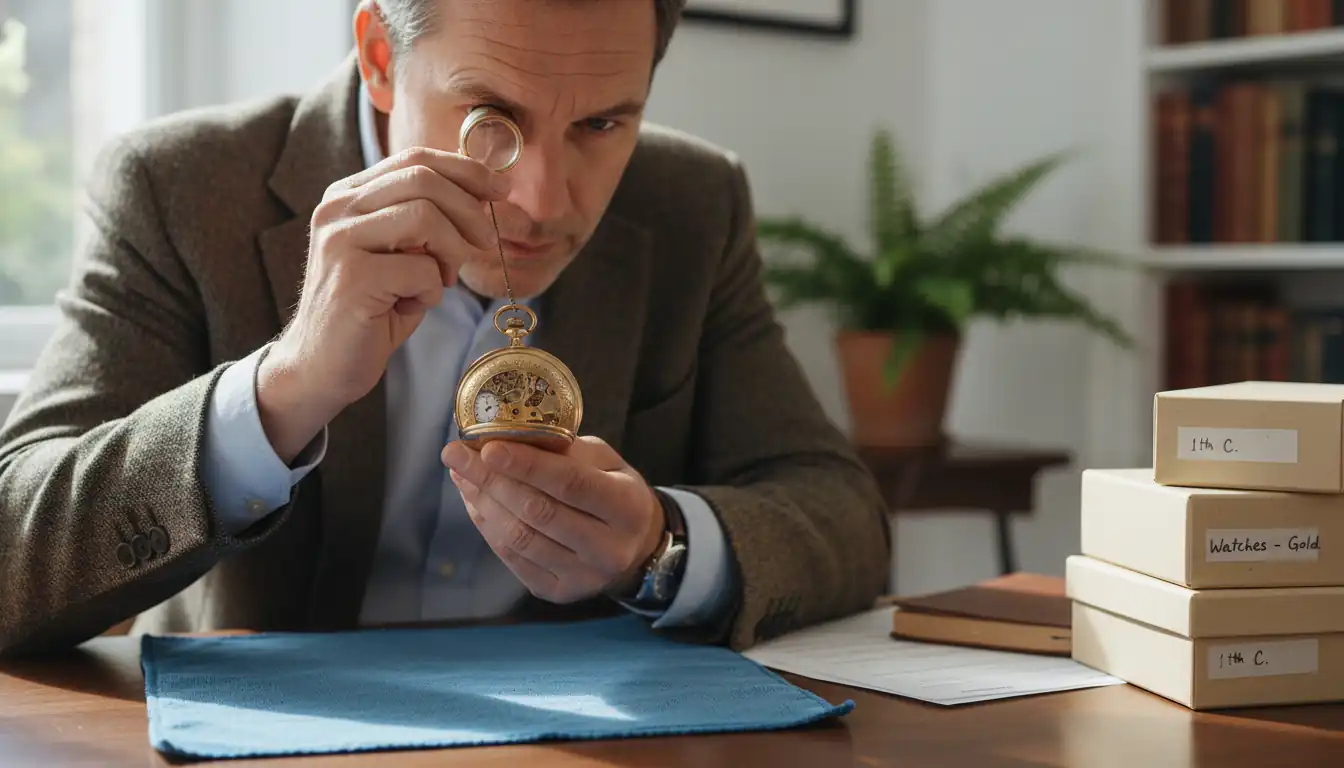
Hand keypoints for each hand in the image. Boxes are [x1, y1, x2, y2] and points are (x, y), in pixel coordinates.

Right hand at [257, 148, 510, 462]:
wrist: (321, 366)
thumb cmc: (371, 310)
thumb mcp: (400, 254)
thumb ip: (426, 220)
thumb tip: (481, 193)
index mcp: (348, 195)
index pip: (414, 159)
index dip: (465, 170)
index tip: (500, 189)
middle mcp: (337, 209)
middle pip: (423, 179)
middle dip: (469, 210)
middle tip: (486, 242)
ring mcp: (340, 240)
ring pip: (425, 218)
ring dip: (452, 253)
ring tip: (442, 281)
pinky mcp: (352, 278)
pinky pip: (421, 269)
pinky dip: (432, 291)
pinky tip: (413, 306)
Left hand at [442, 436, 666, 604]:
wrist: (635, 548)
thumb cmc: (615, 492)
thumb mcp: (606, 462)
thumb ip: (566, 452)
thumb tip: (507, 437)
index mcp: (627, 508)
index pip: (570, 484)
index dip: (526, 465)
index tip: (487, 448)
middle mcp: (608, 549)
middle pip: (538, 512)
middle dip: (491, 480)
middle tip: (456, 454)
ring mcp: (582, 577)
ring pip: (520, 537)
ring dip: (483, 502)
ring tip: (461, 475)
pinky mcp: (558, 593)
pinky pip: (512, 558)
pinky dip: (488, 527)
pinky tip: (475, 502)